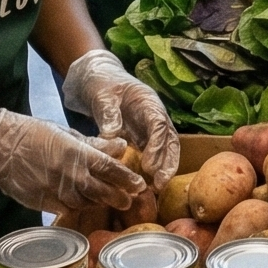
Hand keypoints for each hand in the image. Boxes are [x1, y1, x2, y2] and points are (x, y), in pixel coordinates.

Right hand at [0, 102, 145, 217]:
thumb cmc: (34, 133)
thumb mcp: (67, 133)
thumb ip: (94, 144)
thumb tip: (120, 145)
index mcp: (75, 153)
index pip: (108, 168)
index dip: (126, 178)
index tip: (140, 185)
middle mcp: (67, 174)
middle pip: (100, 190)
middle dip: (118, 197)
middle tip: (131, 201)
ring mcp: (54, 190)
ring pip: (84, 203)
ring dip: (99, 203)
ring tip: (110, 203)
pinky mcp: (41, 202)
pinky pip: (66, 209)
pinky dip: (77, 208)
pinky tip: (84, 205)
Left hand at [62, 49, 180, 184]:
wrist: (98, 78)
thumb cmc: (102, 83)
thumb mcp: (102, 94)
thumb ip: (108, 113)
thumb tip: (112, 135)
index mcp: (148, 102)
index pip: (159, 124)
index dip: (157, 146)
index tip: (149, 166)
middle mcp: (154, 115)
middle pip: (169, 139)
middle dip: (168, 162)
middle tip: (160, 183)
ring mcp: (149, 127)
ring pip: (165, 149)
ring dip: (164, 168)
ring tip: (157, 188)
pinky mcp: (142, 137)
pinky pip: (152, 154)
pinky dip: (153, 168)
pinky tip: (146, 184)